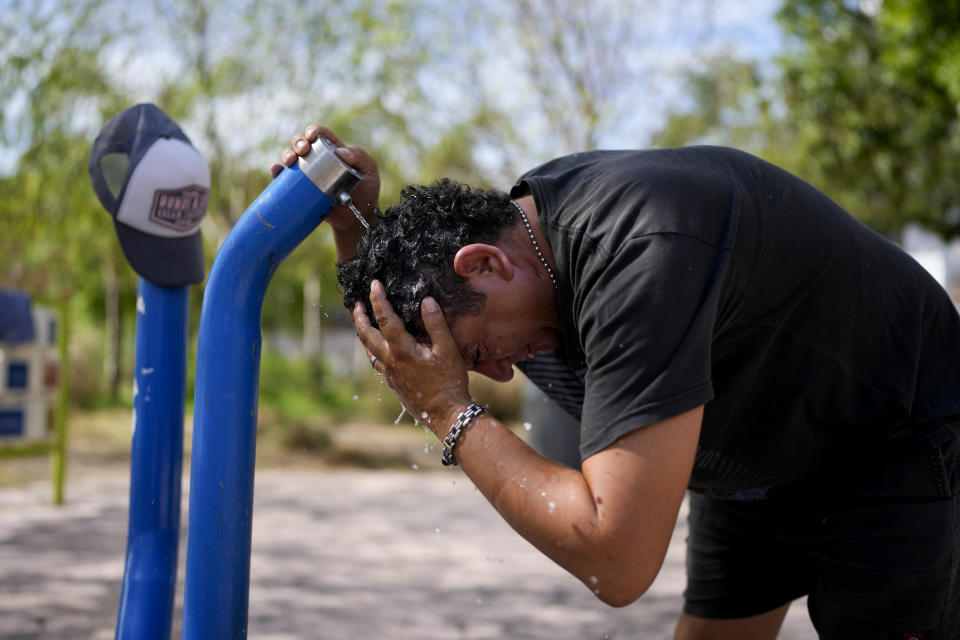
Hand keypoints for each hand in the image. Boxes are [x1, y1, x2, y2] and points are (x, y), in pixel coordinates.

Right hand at [269, 124, 379, 231]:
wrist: (357, 218)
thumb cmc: (366, 192)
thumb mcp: (369, 171)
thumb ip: (360, 157)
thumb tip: (340, 152)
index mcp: (334, 150)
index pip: (322, 135)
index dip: (314, 131)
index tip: (312, 136)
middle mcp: (318, 159)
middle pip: (302, 142)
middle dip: (298, 141)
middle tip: (303, 150)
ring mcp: (308, 174)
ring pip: (291, 157)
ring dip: (287, 154)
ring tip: (290, 160)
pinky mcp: (301, 189)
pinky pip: (285, 178)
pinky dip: (277, 172)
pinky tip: (276, 170)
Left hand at [353, 280, 471, 435]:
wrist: (446, 414)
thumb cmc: (449, 382)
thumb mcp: (448, 351)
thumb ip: (436, 324)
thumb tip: (426, 301)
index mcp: (402, 351)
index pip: (385, 319)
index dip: (378, 300)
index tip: (374, 284)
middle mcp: (391, 362)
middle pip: (367, 335)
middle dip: (359, 317)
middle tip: (356, 303)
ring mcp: (390, 374)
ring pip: (369, 350)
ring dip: (363, 333)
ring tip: (363, 322)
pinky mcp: (394, 383)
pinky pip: (377, 362)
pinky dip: (373, 348)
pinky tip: (380, 347)